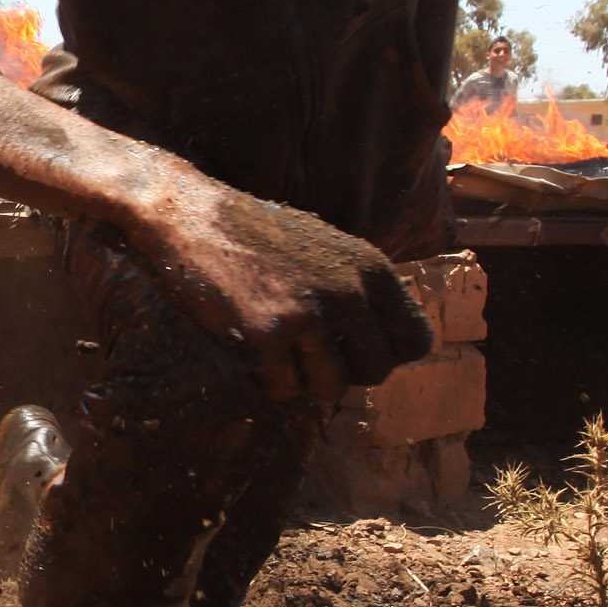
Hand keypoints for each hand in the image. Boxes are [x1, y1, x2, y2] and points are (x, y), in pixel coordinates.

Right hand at [128, 175, 436, 405]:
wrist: (191, 216)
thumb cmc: (254, 233)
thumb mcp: (326, 247)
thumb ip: (359, 288)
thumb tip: (386, 344)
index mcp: (371, 267)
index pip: (416, 339)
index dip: (387, 354)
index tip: (356, 351)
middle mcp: (349, 291)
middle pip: (375, 371)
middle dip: (344, 373)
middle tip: (310, 357)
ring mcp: (308, 313)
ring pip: (330, 388)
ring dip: (304, 382)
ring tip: (280, 355)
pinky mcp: (267, 334)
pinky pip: (283, 390)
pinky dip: (267, 382)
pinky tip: (251, 352)